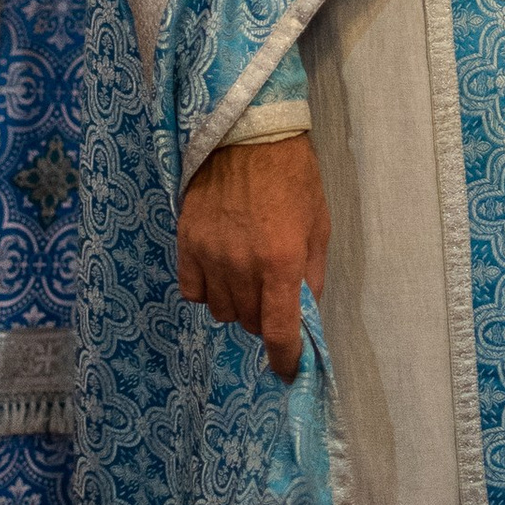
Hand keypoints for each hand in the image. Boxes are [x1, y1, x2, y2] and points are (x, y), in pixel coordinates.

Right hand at [176, 132, 331, 379]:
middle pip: (248, 323)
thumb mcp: (318, 226)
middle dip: (264, 319)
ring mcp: (210, 255)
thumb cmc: (293, 177)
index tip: (287, 369)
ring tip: (246, 278)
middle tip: (272, 296)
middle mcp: (243, 265)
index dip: (285, 359)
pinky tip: (219, 271)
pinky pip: (192, 291)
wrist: (248, 134)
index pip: (279, 332)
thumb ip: (311, 275)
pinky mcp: (186, 243)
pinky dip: (207, 290)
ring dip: (237, 305)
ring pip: (220, 311)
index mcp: (282, 262)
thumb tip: (305, 313)